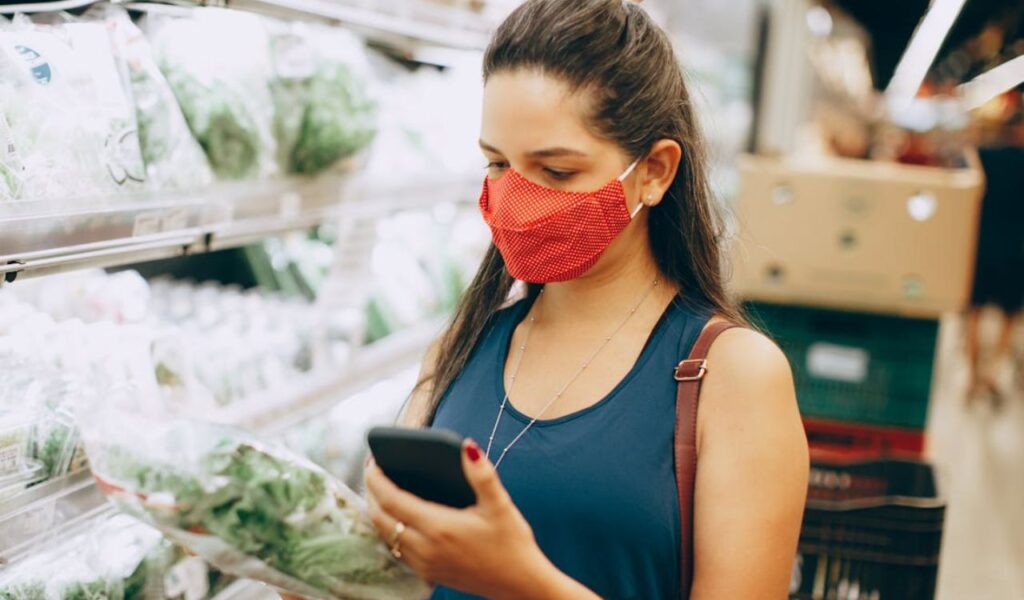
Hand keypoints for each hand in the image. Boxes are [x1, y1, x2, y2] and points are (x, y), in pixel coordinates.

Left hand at [365, 439, 556, 598]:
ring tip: (380, 491)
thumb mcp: (500, 505)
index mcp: (439, 527)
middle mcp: (425, 547)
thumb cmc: (512, 544)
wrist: (519, 584)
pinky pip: (396, 549)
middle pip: (380, 517)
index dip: (377, 479)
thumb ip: (482, 474)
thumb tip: (468, 446)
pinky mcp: (428, 573)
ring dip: (377, 512)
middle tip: (373, 471)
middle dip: (371, 492)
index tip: (372, 461)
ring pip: (385, 535)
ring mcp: (424, 563)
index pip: (392, 500)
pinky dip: (388, 530)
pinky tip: (397, 518)